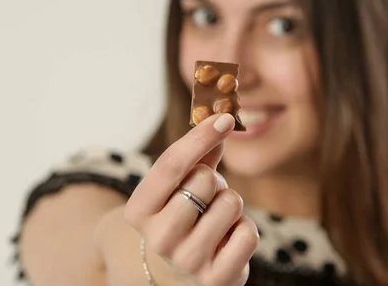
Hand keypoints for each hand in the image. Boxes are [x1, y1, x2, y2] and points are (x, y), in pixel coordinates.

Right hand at [124, 114, 258, 285]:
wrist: (179, 273)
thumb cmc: (181, 214)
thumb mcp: (178, 184)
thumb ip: (198, 152)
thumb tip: (223, 118)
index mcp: (139, 210)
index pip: (170, 165)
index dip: (201, 137)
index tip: (225, 117)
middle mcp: (158, 238)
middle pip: (203, 181)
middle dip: (214, 180)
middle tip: (206, 196)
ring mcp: (187, 261)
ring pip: (231, 203)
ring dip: (231, 203)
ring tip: (216, 218)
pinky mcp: (217, 279)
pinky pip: (248, 233)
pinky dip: (245, 228)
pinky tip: (228, 237)